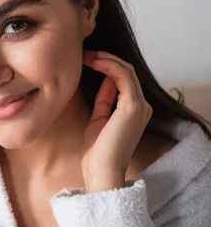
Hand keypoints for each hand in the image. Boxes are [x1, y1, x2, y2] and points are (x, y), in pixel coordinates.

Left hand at [81, 50, 152, 192]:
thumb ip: (104, 101)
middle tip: (84, 54)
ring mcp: (139, 106)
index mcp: (135, 111)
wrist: (101, 171)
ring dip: (106, 59)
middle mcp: (142, 106)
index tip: (86, 61)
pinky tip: (94, 62)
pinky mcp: (132, 106)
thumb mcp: (98, 120)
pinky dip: (108, 66)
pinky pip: (123, 76)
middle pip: (127, 71)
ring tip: (86, 56)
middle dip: (106, 59)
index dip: (106, 66)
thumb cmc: (96, 153)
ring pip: (126, 70)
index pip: (124, 80)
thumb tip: (104, 81)